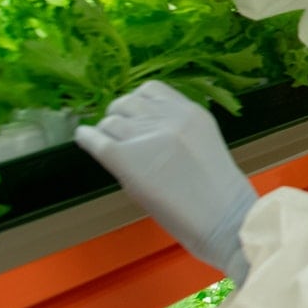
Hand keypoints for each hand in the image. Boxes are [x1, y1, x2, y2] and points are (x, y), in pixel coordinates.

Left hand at [77, 82, 257, 281]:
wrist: (223, 218)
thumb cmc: (218, 194)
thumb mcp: (203, 144)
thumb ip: (176, 130)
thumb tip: (142, 130)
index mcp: (190, 112)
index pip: (151, 90)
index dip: (138, 103)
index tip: (134, 117)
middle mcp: (167, 117)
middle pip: (126, 102)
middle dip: (120, 116)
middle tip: (120, 135)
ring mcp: (146, 136)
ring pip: (109, 120)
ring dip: (106, 131)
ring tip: (109, 145)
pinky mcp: (125, 158)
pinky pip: (94, 139)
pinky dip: (86, 138)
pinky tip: (84, 139)